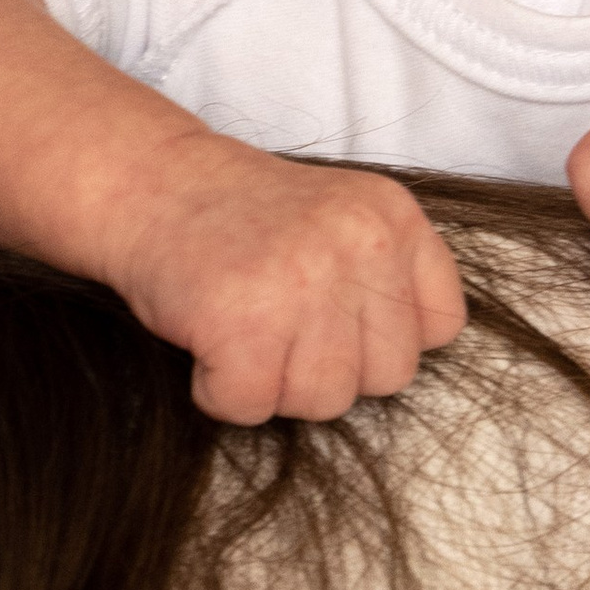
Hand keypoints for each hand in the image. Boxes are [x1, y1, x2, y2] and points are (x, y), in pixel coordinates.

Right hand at [108, 135, 466, 424]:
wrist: (148, 182)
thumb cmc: (242, 215)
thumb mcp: (341, 216)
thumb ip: (388, 275)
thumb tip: (405, 357)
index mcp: (392, 217)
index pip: (441, 326)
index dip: (384, 337)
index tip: (337, 316)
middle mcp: (359, 245)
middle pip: (388, 375)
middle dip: (332, 367)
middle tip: (279, 321)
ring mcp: (302, 283)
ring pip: (325, 400)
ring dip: (275, 381)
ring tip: (243, 326)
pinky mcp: (241, 323)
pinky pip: (251, 406)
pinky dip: (220, 390)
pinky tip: (208, 341)